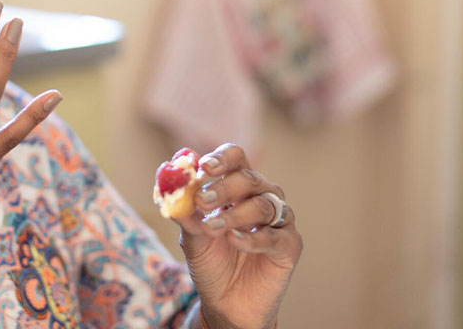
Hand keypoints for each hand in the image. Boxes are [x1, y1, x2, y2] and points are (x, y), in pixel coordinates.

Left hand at [171, 144, 302, 328]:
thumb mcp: (192, 238)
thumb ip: (186, 215)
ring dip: (235, 214)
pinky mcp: (290, 245)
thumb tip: (171, 191)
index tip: (204, 167)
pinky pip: (275, 235)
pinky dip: (252, 237)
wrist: (225, 303)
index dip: (222, 159)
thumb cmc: (211, 263)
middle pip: (249, 179)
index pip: (236, 159)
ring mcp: (279, 221)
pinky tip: (233, 241)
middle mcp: (262, 197)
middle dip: (224, 188)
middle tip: (203, 200)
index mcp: (237, 187)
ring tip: (213, 227)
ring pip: (264, 205)